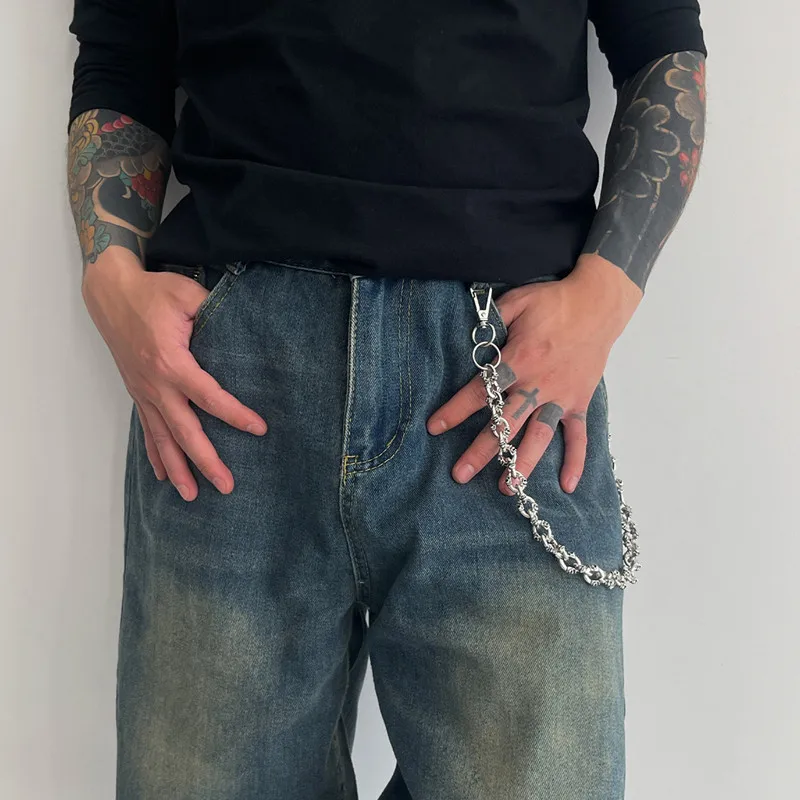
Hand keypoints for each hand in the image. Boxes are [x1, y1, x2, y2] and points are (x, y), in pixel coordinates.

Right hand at [81, 249, 267, 500]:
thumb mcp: (187, 293)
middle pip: (184, 431)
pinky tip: (163, 476)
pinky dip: (155, 455)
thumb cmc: (153, 292)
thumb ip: (214, 311)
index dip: (236, 415)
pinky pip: (147, 430)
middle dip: (206, 461)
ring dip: (177, 469)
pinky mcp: (138, 392)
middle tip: (227, 485)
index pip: (209, 396)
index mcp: (171, 362)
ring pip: (162, 439)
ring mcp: (144, 392)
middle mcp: (156, 385)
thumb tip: (242, 325)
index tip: (259, 429)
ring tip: (193, 496)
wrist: (111, 292)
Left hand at [427, 254, 641, 493]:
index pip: (480, 391)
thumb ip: (492, 321)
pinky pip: (578, 435)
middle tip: (460, 475)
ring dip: (522, 464)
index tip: (434, 428)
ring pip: (539, 437)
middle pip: (505, 423)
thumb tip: (471, 336)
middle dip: (481, 451)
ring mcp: (561, 396)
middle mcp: (538, 384)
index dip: (455, 410)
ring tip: (507, 488)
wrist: (599, 303)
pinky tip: (567, 485)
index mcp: (518, 360)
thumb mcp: (516, 301)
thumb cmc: (554, 301)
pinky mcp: (580, 401)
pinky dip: (576, 460)